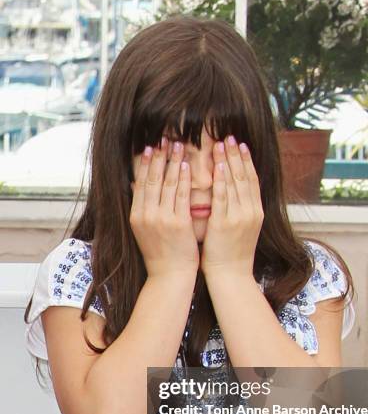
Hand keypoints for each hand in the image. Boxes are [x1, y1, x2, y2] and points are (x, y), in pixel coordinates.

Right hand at [130, 136, 198, 278]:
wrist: (169, 276)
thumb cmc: (161, 254)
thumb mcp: (145, 230)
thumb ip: (144, 209)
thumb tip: (139, 187)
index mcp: (135, 215)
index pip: (140, 183)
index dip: (145, 163)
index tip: (150, 146)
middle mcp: (145, 215)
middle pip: (151, 178)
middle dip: (158, 156)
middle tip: (164, 137)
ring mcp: (161, 219)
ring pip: (166, 183)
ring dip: (172, 161)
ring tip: (178, 144)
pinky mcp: (177, 224)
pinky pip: (181, 196)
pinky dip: (183, 179)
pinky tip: (187, 165)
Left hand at [200, 135, 263, 277]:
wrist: (231, 276)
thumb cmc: (232, 254)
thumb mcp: (243, 229)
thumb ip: (241, 210)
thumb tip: (235, 193)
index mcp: (256, 212)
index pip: (252, 180)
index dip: (246, 160)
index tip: (240, 144)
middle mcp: (251, 211)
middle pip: (245, 176)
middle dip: (237, 155)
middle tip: (229, 136)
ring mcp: (239, 217)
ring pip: (234, 183)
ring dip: (227, 161)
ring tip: (220, 144)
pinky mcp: (225, 223)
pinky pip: (222, 197)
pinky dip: (220, 180)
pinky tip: (215, 166)